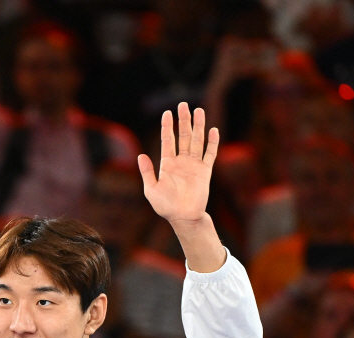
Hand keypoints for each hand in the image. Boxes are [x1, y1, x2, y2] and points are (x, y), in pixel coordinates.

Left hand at [138, 103, 218, 227]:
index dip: (167, 126)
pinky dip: (212, 143)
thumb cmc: (165, 206)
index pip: (167, 140)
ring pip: (196, 141)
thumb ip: (147, 172)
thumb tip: (140, 156)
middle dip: (183, 121)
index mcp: (167, 164)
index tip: (167, 113)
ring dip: (198, 126)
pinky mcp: (205, 171)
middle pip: (182, 136)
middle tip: (183, 105)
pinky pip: (209, 154)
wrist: (182, 217)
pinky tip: (213, 130)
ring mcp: (194, 165)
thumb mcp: (151, 189)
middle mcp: (181, 161)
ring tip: (199, 110)